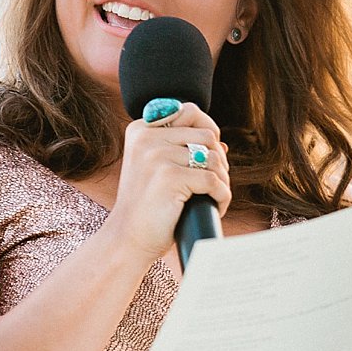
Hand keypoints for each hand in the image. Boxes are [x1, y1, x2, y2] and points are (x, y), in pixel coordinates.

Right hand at [108, 101, 230, 259]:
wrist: (128, 240)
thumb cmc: (147, 206)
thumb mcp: (157, 169)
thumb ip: (182, 149)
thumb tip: (222, 144)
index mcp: (141, 130)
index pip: (190, 111)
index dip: (208, 131)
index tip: (208, 156)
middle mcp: (146, 138)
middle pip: (207, 135)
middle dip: (219, 160)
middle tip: (213, 182)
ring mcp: (156, 156)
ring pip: (214, 158)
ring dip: (222, 180)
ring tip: (213, 196)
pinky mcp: (169, 178)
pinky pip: (214, 181)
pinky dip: (222, 196)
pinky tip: (216, 206)